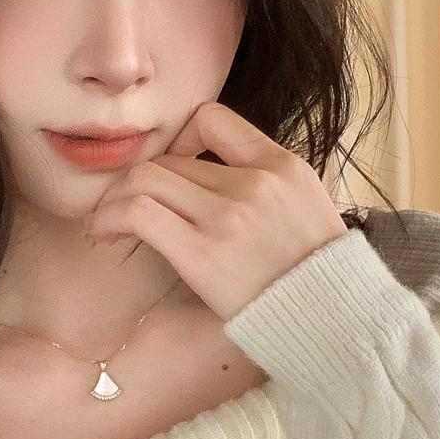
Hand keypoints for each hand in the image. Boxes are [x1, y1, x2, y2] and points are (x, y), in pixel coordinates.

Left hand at [85, 101, 348, 320]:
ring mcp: (228, 217)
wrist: (335, 320)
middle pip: (170, 159)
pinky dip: (110, 216)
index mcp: (281, 165)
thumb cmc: (316, 275)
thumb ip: (265, 182)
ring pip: (146, 178)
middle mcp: (253, 183)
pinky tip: (104, 231)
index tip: (174, 170)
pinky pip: (140, 214)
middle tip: (123, 206)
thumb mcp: (306, 205)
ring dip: (115, 197)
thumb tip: (210, 176)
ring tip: (107, 220)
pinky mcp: (204, 255)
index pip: (211, 118)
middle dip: (139, 181)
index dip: (180, 139)